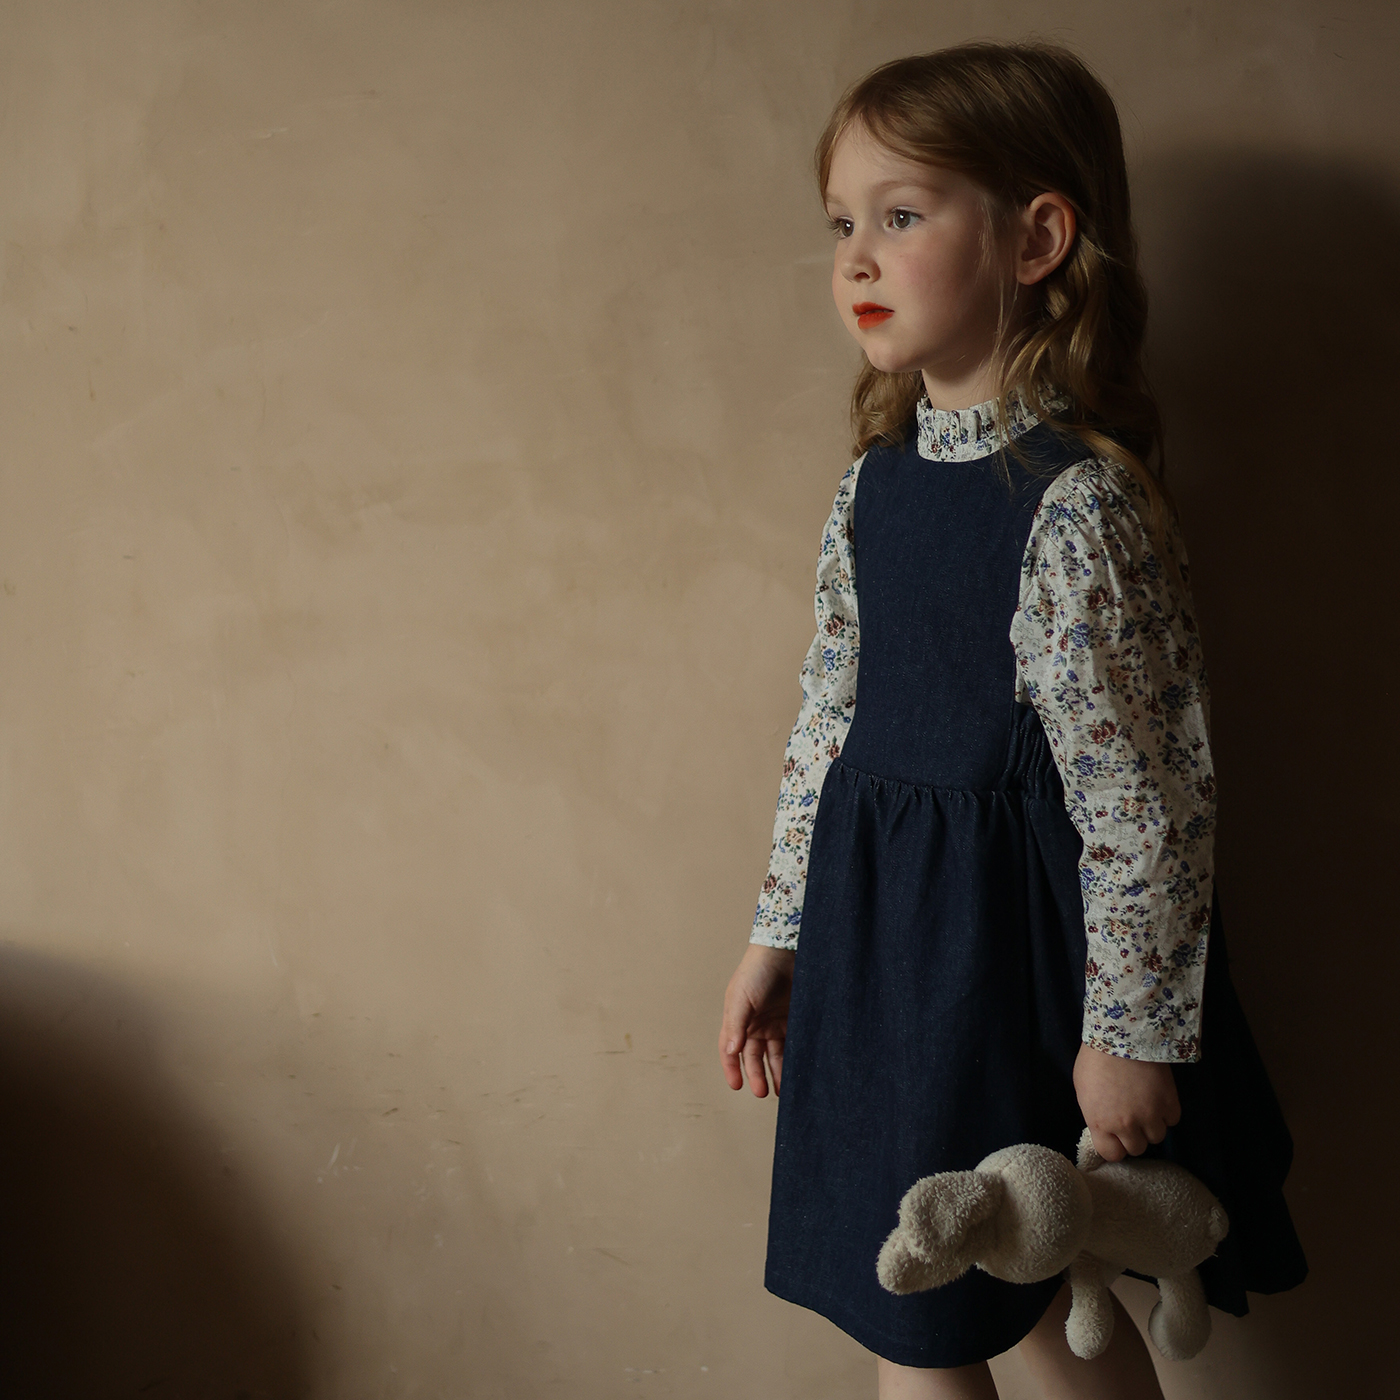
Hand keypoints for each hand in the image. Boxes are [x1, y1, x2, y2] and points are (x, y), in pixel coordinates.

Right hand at [719, 944, 794, 1097]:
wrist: (785, 949)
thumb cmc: (758, 970)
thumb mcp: (741, 998)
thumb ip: (736, 1026)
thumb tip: (731, 1051)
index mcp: (738, 1020)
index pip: (731, 1050)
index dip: (732, 1068)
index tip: (737, 1086)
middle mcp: (756, 1024)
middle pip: (755, 1057)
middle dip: (757, 1076)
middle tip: (763, 1092)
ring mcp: (776, 1022)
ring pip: (776, 1054)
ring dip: (778, 1072)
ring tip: (784, 1091)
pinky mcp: (795, 1020)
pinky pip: (794, 1044)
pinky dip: (795, 1058)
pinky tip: (799, 1070)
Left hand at [1073, 1041, 1180, 1161]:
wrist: (1122, 1035)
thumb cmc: (1096, 1059)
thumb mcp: (1084, 1091)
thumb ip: (1096, 1114)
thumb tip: (1105, 1126)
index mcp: (1100, 1122)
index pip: (1112, 1154)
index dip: (1115, 1145)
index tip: (1116, 1136)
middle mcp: (1126, 1125)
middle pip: (1137, 1148)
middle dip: (1134, 1135)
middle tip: (1132, 1118)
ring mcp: (1150, 1115)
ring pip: (1157, 1137)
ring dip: (1152, 1124)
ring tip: (1145, 1105)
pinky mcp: (1169, 1103)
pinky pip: (1172, 1120)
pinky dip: (1167, 1112)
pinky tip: (1158, 1097)